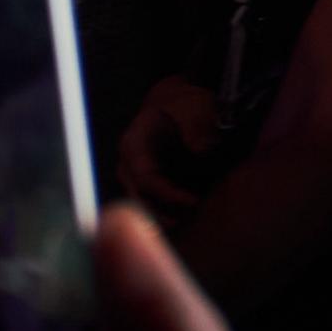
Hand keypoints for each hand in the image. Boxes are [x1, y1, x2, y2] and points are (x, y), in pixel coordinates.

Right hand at [119, 74, 220, 214]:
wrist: (181, 104)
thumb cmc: (185, 104)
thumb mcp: (192, 105)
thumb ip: (197, 125)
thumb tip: (202, 150)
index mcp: (134, 144)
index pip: (144, 176)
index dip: (167, 193)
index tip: (194, 201)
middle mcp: (130, 163)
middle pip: (137, 196)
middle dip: (159, 213)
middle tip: (184, 224)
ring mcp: (138, 175)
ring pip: (143, 202)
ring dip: (161, 216)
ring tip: (184, 227)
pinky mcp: (151, 183)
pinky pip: (153, 202)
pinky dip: (168, 212)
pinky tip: (186, 221)